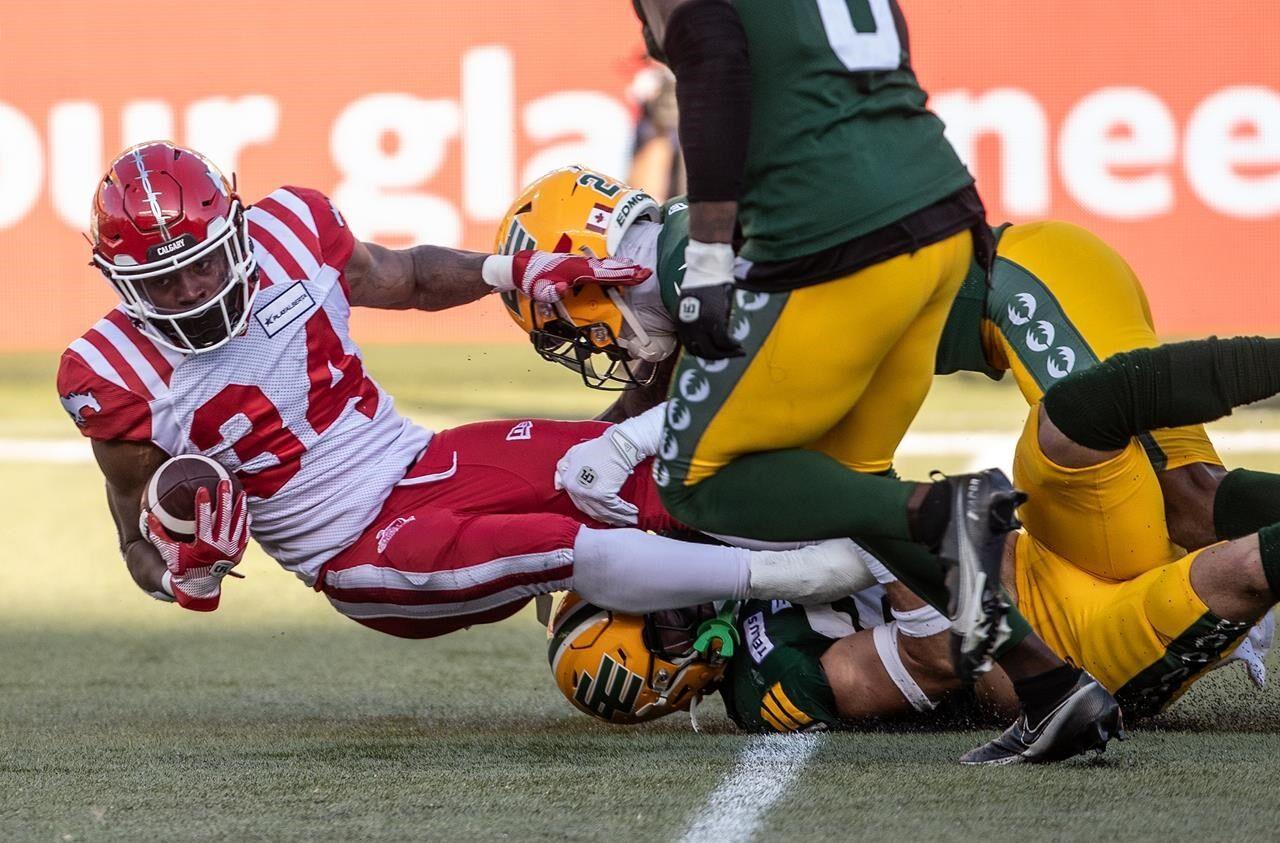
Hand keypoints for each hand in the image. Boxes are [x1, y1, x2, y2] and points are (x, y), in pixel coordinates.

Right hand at [142, 480, 249, 611]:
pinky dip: (245, 521)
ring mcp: (232, 549)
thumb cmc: (182, 568)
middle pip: (225, 517)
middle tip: (225, 482)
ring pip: (238, 523)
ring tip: (240, 491)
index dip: (204, 504)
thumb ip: (159, 534)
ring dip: (240, 506)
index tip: (203, 489)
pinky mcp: (239, 552)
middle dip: (225, 498)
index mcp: (203, 546)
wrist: (200, 587)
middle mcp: (220, 546)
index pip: (204, 520)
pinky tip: (246, 510)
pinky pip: (245, 533)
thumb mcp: (169, 553)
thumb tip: (147, 515)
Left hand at [512, 251, 651, 302]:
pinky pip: (596, 266)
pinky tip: (614, 268)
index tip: (638, 275)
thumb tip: (563, 288)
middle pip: (607, 268)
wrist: (516, 267)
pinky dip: (608, 266)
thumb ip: (551, 291)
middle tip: (645, 272)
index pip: (602, 274)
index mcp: (574, 271)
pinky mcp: (574, 266)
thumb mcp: (538, 288)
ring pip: (603, 266)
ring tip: (636, 269)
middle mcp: (578, 265)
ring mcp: (577, 264)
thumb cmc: (528, 279)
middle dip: (626, 270)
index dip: (621, 275)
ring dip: (619, 268)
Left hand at [554, 426, 645, 525]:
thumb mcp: (574, 453)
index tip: (601, 510)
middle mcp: (577, 489)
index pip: (578, 501)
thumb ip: (563, 468)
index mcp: (568, 481)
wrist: (616, 444)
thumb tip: (558, 485)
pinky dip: (624, 512)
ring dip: (617, 517)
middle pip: (591, 509)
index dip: (591, 506)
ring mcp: (589, 493)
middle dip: (604, 516)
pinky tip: (632, 514)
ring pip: (603, 512)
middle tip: (615, 519)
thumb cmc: (599, 447)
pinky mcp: (604, 494)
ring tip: (627, 519)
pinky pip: (615, 508)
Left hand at [675, 240, 742, 359]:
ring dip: (727, 354)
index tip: (716, 354)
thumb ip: (696, 320)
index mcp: (681, 323)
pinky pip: (724, 340)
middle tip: (730, 356)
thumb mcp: (692, 304)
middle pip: (702, 352)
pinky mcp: (715, 319)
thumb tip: (707, 334)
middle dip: (717, 357)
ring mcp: (701, 324)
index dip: (705, 354)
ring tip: (738, 351)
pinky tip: (738, 344)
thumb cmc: (702, 282)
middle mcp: (689, 327)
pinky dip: (732, 345)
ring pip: (714, 350)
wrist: (707, 268)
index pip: (692, 348)